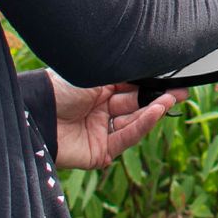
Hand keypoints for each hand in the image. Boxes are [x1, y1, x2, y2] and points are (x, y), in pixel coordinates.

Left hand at [47, 70, 188, 169]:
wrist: (37, 112)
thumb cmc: (60, 87)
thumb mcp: (95, 74)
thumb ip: (123, 75)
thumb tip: (149, 65)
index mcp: (97, 88)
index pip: (130, 86)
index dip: (150, 84)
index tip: (172, 79)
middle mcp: (100, 109)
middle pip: (134, 104)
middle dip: (157, 97)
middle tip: (180, 91)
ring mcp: (100, 131)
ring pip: (133, 122)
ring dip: (152, 111)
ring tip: (169, 99)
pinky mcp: (99, 152)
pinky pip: (125, 138)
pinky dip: (141, 126)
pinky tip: (155, 112)